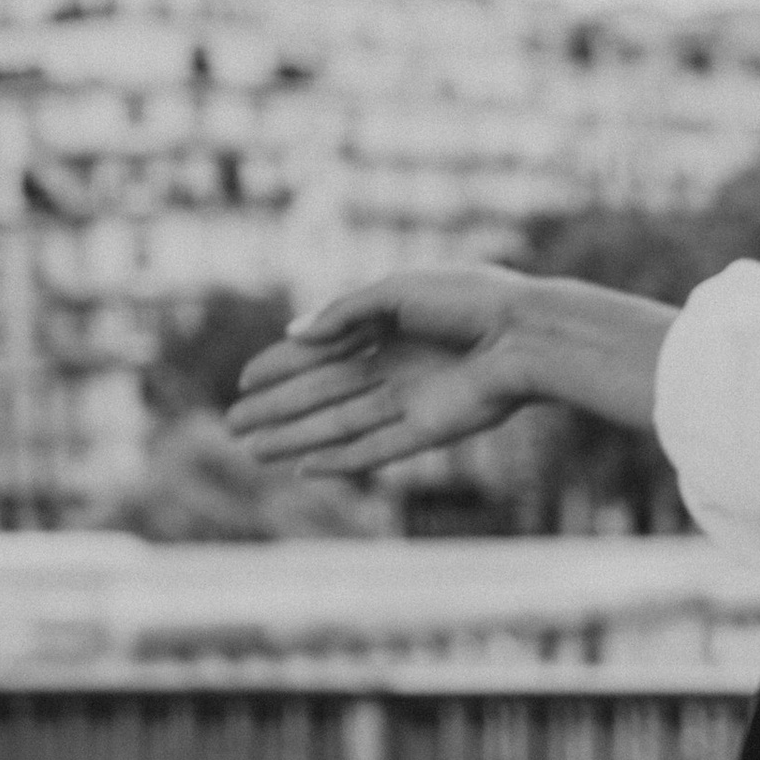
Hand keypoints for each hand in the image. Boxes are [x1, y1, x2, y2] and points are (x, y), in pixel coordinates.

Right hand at [228, 269, 671, 472]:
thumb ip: (344, 312)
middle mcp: (396, 367)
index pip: (321, 351)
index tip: (243, 380)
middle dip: (276, 409)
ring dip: (294, 438)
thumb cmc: (470, 300)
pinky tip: (304, 469)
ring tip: (251, 450)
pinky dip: (338, 460)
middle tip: (231, 425)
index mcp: (388, 326)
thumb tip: (293, 333)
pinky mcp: (429, 431)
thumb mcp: (397, 291)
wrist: (529, 334)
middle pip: (322, 393)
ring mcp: (411, 401)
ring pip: (339, 425)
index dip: (281, 365)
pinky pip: (374, 451)